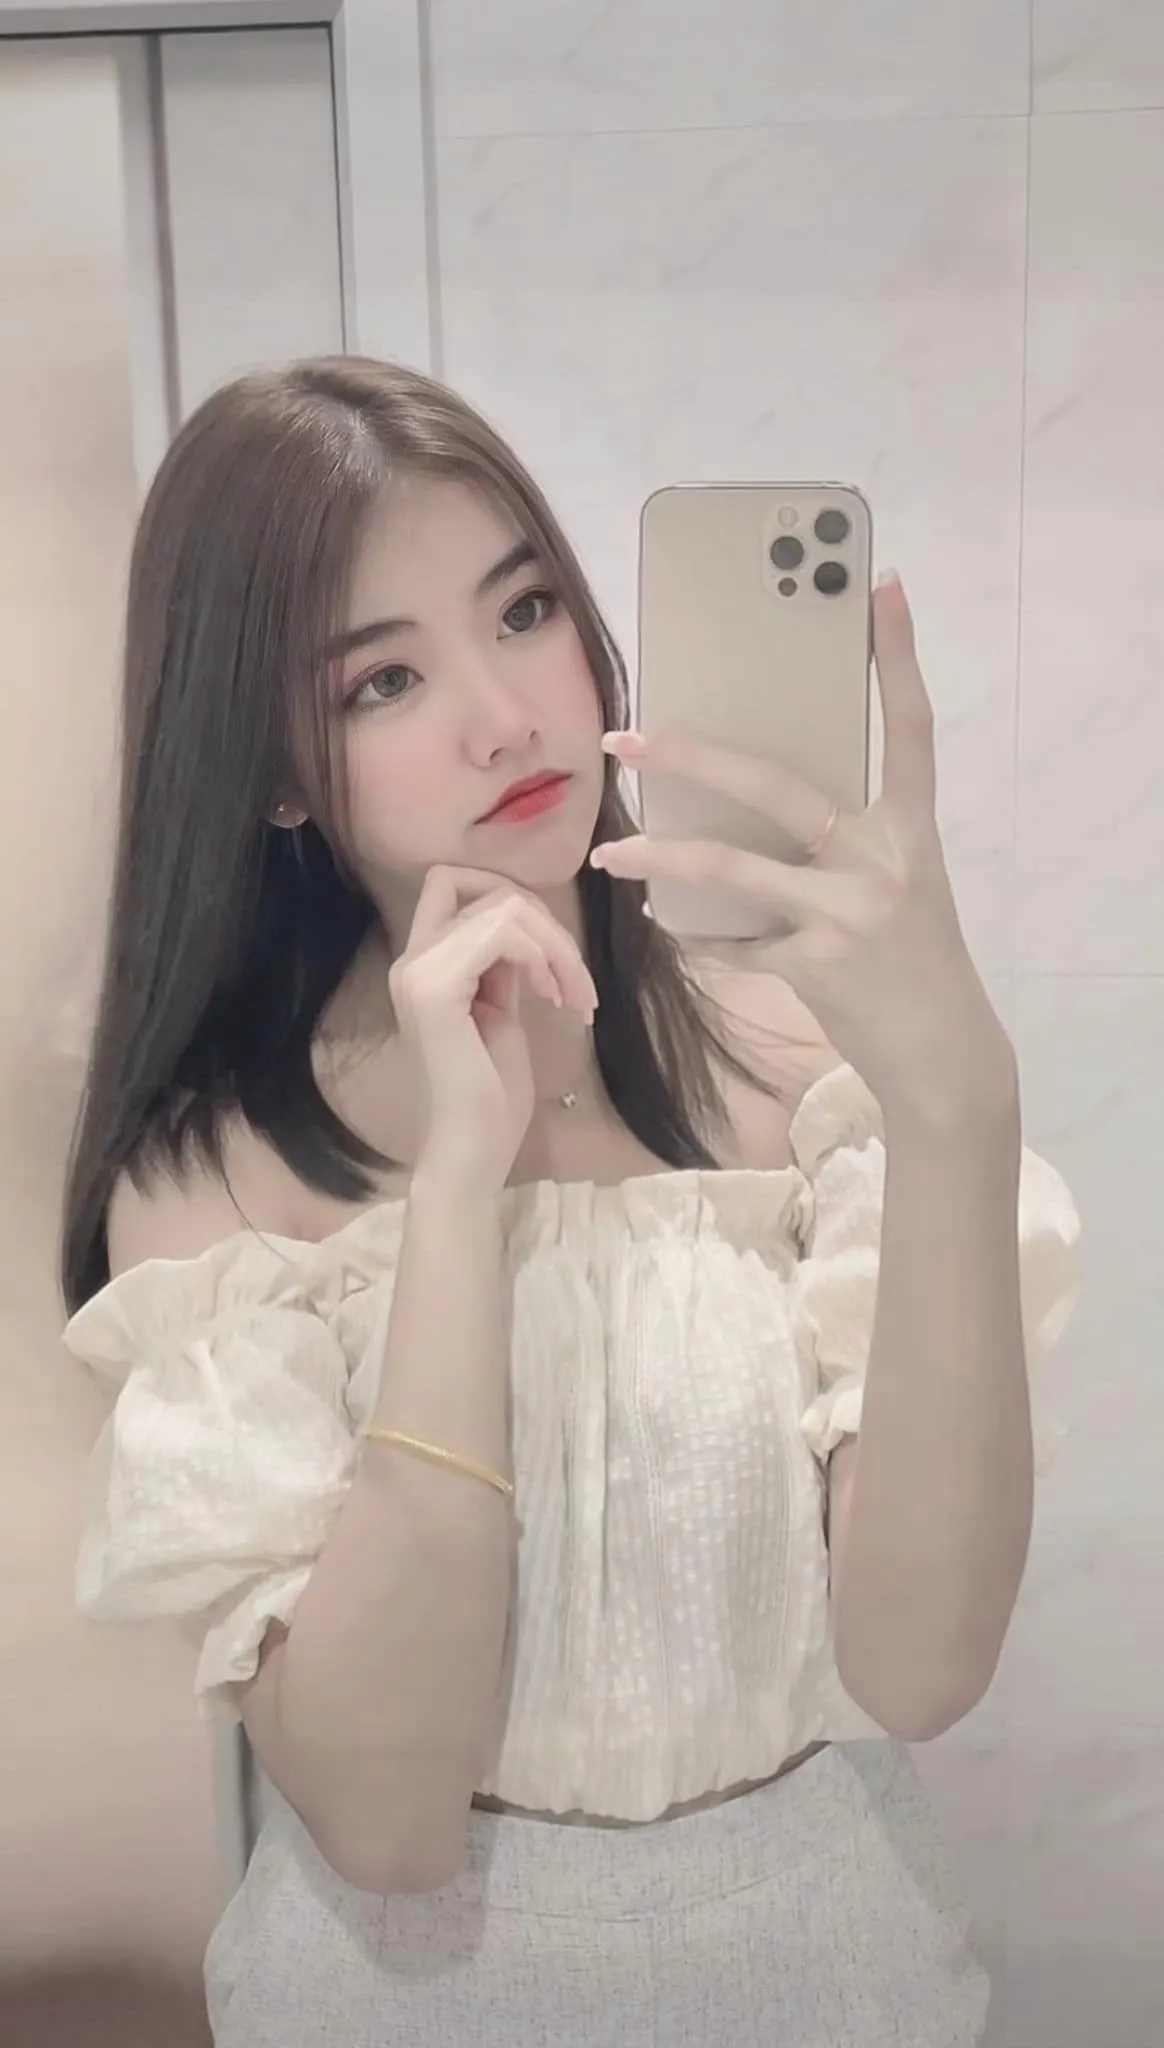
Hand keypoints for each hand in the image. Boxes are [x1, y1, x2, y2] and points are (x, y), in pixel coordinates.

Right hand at [390, 867, 597, 1191]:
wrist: (471, 1153)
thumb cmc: (490, 1098)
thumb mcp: (500, 1013)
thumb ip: (502, 967)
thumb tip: (527, 932)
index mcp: (423, 964)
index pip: (451, 882)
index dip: (506, 896)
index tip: (545, 953)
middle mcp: (411, 959)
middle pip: (488, 890)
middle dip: (548, 926)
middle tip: (576, 985)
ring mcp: (418, 971)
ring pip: (503, 907)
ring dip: (556, 946)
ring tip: (572, 996)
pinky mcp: (436, 989)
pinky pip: (501, 933)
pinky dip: (542, 957)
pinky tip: (554, 998)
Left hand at [591, 573, 1012, 1118]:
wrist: (942, 1056)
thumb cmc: (909, 958)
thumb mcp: (896, 883)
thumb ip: (842, 838)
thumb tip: (746, 794)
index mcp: (910, 826)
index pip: (910, 726)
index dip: (899, 656)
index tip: (880, 585)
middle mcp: (884, 859)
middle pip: (777, 786)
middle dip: (693, 757)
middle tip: (628, 737)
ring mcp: (850, 913)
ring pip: (732, 869)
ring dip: (659, 857)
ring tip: (607, 851)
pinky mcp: (818, 968)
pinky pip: (733, 945)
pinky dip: (699, 940)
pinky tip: (674, 932)